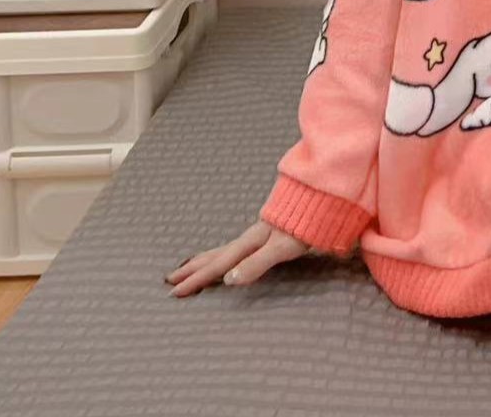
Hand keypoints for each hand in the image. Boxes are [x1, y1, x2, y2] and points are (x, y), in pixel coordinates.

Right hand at [165, 220, 308, 296]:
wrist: (322, 197)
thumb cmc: (304, 226)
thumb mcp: (281, 248)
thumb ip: (256, 264)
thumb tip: (228, 280)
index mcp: (249, 243)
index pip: (218, 266)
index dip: (197, 279)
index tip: (174, 292)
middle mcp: (249, 238)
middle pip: (215, 255)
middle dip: (193, 268)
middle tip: (168, 278)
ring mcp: (257, 234)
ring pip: (223, 250)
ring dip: (204, 260)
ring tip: (188, 266)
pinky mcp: (267, 232)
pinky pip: (235, 246)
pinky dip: (222, 253)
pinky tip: (226, 255)